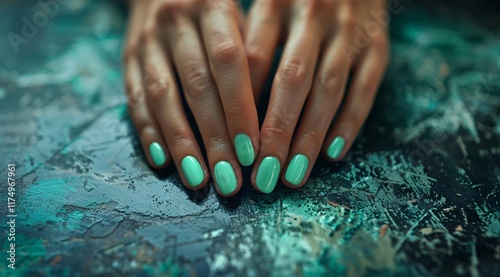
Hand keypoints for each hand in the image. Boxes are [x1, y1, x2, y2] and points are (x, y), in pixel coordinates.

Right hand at [123, 0, 258, 195]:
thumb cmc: (213, 11)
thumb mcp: (238, 17)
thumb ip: (251, 57)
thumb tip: (268, 121)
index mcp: (212, 6)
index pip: (229, 62)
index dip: (240, 109)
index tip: (253, 151)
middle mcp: (176, 22)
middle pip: (197, 87)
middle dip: (214, 137)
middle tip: (230, 179)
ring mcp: (147, 40)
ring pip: (163, 98)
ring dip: (181, 143)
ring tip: (198, 180)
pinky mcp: (127, 58)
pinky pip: (135, 98)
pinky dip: (148, 132)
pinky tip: (162, 162)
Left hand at [246, 0, 389, 192]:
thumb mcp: (266, 3)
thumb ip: (248, 42)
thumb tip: (229, 103)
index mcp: (275, 2)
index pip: (254, 60)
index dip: (243, 107)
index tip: (234, 148)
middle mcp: (312, 15)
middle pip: (292, 80)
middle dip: (277, 131)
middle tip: (264, 175)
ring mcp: (348, 30)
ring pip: (328, 89)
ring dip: (310, 135)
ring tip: (294, 174)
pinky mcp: (377, 43)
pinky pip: (365, 88)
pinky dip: (350, 122)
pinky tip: (333, 153)